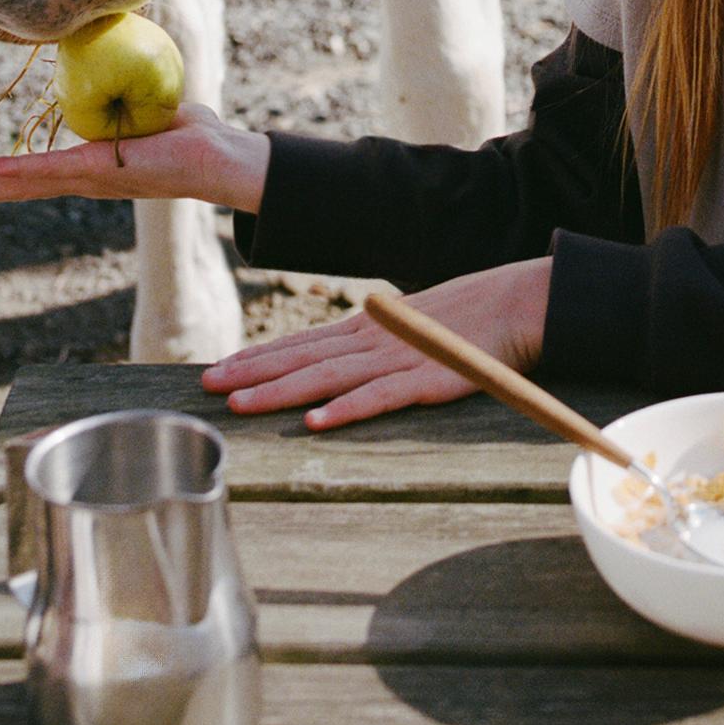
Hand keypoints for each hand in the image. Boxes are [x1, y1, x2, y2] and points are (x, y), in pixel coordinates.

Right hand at [0, 106, 270, 214]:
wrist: (217, 154)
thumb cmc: (189, 132)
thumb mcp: (147, 107)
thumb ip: (127, 93)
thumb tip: (120, 66)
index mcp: (90, 166)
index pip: (38, 172)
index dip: (5, 175)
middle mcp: (84, 179)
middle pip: (22, 185)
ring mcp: (89, 180)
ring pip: (27, 183)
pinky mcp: (99, 173)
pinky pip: (52, 170)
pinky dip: (19, 172)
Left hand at [202, 258, 553, 429]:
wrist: (518, 302)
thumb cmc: (469, 315)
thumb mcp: (412, 322)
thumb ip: (380, 338)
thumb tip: (348, 350)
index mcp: (368, 326)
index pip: (301, 342)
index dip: (258, 355)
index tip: (217, 367)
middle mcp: (372, 340)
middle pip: (301, 358)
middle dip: (251, 372)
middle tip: (206, 385)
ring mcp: (397, 360)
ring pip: (327, 378)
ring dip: (280, 392)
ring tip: (239, 404)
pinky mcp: (426, 381)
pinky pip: (379, 399)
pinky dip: (345, 410)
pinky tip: (316, 422)